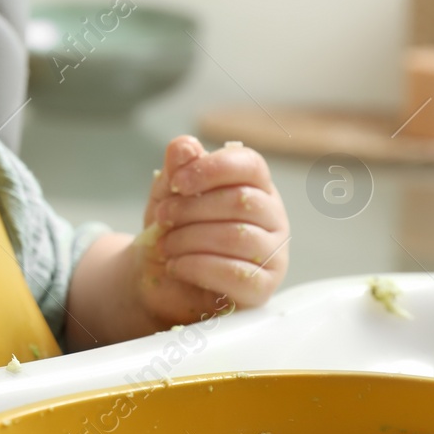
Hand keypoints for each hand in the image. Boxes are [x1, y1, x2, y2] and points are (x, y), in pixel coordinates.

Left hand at [134, 135, 289, 326]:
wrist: (161, 277)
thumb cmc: (174, 229)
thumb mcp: (168, 194)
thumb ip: (177, 168)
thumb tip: (185, 145)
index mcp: (255, 186)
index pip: (250, 164)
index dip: (212, 169)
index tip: (176, 183)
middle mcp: (272, 218)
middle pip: (241, 201)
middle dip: (191, 208)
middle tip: (162, 217)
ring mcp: (273, 254)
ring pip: (237, 236)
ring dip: (189, 239)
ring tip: (164, 244)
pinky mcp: (263, 287)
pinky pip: (235, 273)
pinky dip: (196, 266)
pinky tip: (176, 265)